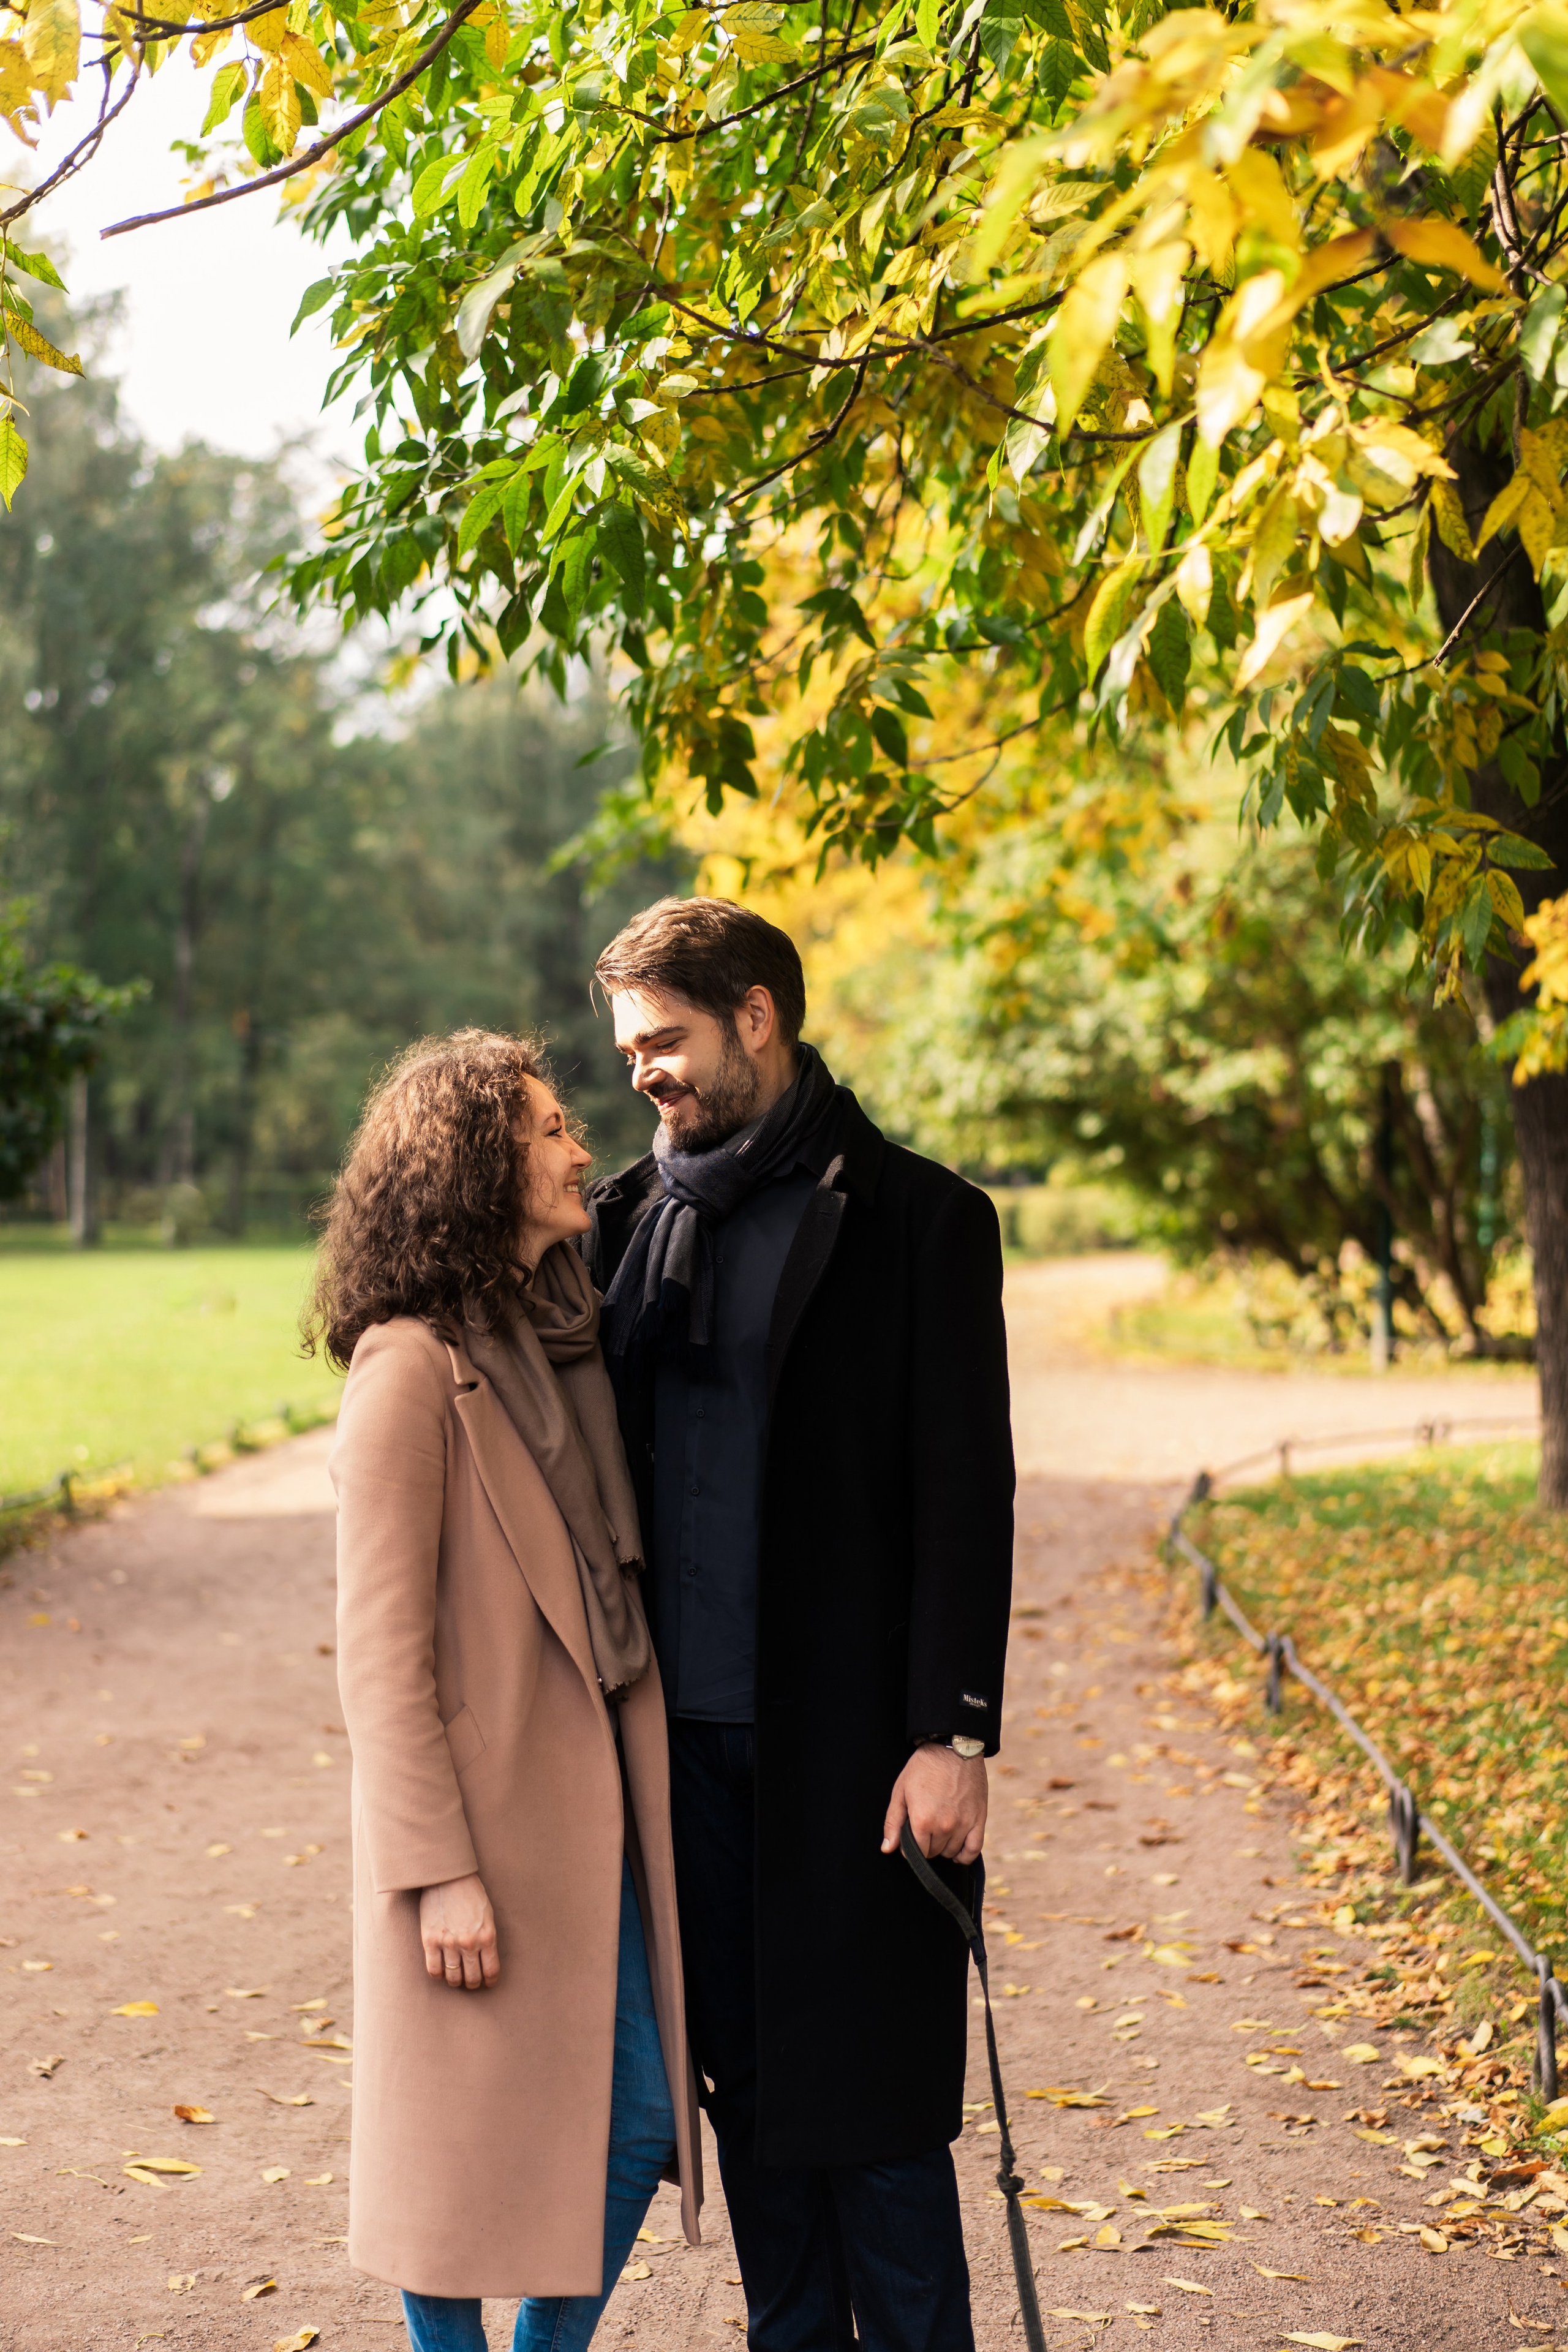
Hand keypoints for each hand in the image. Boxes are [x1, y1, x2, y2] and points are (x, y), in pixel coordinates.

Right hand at [418, 1872, 499, 1989]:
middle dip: (474, 1983)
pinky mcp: (430, 1940)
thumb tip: (485, 1958)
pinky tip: (442, 1971)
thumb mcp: (487, 1914)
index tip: (488, 1982)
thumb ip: (487, 1937)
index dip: (490, 1981)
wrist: (447, 1877)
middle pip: (472, 1978)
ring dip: (456, 1982)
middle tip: (472, 1981)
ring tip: (456, 1978)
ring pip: (453, 1978)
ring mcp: (448, 1943)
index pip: (491, 1971)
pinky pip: (434, 1970)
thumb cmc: (470, 1893)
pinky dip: (439, 1975)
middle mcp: (468, 1943)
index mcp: (487, 1936)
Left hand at [881, 1742, 987, 1866]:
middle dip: (926, 1845)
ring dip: (943, 1847)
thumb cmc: (924, 1767)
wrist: (953, 1748)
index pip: (916, 1853)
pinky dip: (964, 1856)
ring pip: (951, 1852)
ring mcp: (963, 1825)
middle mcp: (944, 1827)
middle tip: (924, 1828)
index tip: (911, 1836)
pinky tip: (957, 1852)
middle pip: (933, 1853)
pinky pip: (973, 1850)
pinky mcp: (979, 1820)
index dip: (911, 1847)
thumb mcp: (901, 1791)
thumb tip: (888, 1849)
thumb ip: (893, 1823)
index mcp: (922, 1821)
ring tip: (939, 1831)